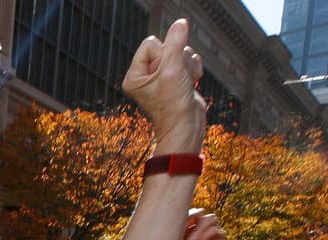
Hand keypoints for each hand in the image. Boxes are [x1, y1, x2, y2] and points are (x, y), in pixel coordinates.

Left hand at [121, 19, 205, 152]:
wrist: (187, 127)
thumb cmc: (173, 105)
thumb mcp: (173, 70)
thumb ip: (175, 44)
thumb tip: (180, 23)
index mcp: (134, 75)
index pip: (150, 43)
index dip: (163, 54)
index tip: (165, 74)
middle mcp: (145, 75)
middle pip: (167, 46)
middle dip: (177, 59)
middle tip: (176, 80)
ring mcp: (161, 76)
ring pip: (180, 52)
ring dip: (187, 65)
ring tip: (183, 83)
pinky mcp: (176, 78)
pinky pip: (188, 60)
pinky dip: (193, 70)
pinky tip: (190, 83)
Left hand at [175, 209, 224, 239]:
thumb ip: (178, 230)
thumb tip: (178, 216)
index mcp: (190, 225)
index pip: (190, 213)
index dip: (186, 216)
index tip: (180, 226)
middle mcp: (201, 226)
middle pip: (200, 212)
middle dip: (193, 221)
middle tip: (186, 236)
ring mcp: (211, 230)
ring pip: (210, 218)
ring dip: (200, 229)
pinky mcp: (220, 237)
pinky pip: (217, 230)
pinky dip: (207, 235)